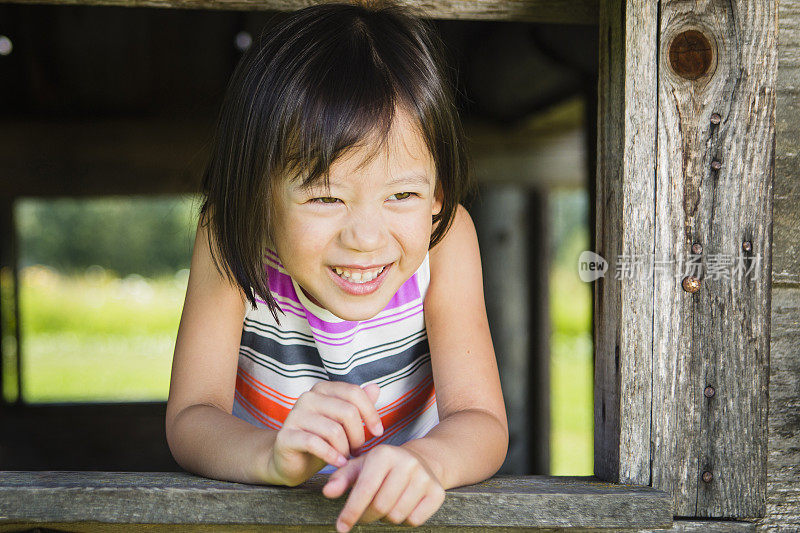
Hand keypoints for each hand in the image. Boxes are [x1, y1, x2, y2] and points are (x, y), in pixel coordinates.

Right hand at [265, 381, 382, 486]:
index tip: (378, 432)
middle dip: (358, 436)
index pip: (354, 393)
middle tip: (357, 450)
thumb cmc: (323, 440)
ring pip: (334, 430)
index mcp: (323, 389)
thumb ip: (358, 405)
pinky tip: (339, 463)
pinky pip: (315, 443)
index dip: (371, 413)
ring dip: (345, 449)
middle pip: (347, 412)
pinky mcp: (286, 436)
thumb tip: (375, 387)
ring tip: (345, 457)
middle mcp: (307, 398)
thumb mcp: (344, 423)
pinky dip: (332, 456)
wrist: (293, 462)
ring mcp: (295, 416)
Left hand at [321, 444, 445, 531]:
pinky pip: (415, 520)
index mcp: (384, 454)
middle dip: (367, 516)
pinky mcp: (437, 492)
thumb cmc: (383, 466)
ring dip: (386, 517)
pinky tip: (403, 505)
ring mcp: (424, 477)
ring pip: (397, 515)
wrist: (421, 459)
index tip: (341, 527)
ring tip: (386, 504)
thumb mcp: (360, 466)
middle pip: (380, 507)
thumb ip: (342, 478)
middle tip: (365, 513)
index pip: (364, 490)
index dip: (351, 511)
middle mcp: (407, 463)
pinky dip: (405, 519)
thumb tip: (328, 492)